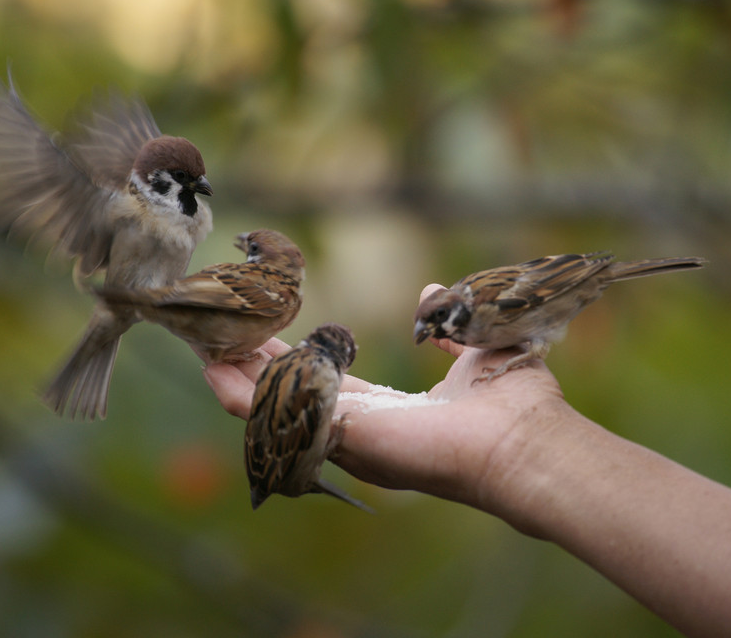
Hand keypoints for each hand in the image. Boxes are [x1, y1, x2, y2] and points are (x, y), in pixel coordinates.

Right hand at [204, 284, 572, 521]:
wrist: (525, 437)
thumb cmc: (511, 401)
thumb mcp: (468, 345)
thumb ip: (440, 323)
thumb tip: (431, 291)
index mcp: (385, 411)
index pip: (323, 382)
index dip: (291, 358)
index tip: (262, 333)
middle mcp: (359, 430)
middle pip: (289, 396)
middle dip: (252, 367)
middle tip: (218, 338)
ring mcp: (348, 439)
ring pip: (275, 408)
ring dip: (237, 379)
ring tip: (205, 349)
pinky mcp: (343, 438)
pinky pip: (281, 417)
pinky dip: (243, 396)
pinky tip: (215, 371)